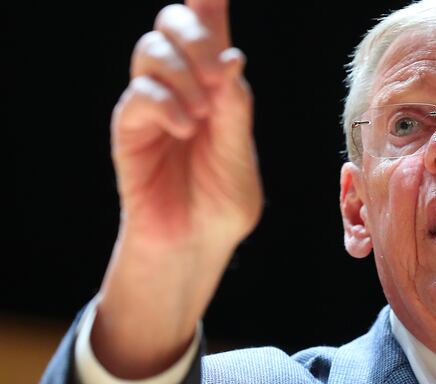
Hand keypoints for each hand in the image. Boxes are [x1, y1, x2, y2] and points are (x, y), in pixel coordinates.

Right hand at [113, 0, 260, 249]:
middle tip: (218, 72)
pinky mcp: (130, 129)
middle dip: (195, 35)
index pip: (209, 25)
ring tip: (203, 116)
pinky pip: (139, 96)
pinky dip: (167, 105)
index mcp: (216, 85)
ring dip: (183, 74)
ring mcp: (152, 105)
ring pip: (150, 51)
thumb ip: (235, 108)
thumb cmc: (223, 200)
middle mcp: (181, 85)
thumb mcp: (240, 153)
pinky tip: (187, 130)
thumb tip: (231, 56)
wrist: (197, 243)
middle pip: (170, 23)